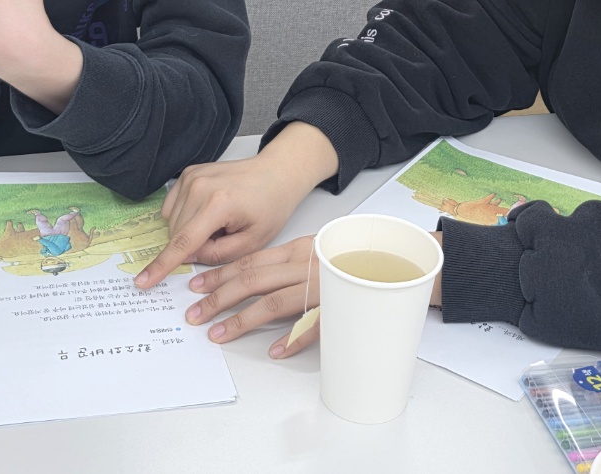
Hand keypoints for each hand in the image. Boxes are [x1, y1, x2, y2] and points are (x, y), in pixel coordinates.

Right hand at [135, 123, 339, 289]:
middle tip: (224, 237)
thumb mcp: (252, 242)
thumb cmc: (270, 207)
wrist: (276, 173)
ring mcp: (191, 177)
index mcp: (218, 204)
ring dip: (190, 231)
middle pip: (177, 234)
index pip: (183, 242)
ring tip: (220, 222)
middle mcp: (199, 186)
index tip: (142, 282)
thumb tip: (188, 257)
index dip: (161, 266)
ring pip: (173, 222)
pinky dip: (185, 217)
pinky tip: (208, 213)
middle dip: (195, 246)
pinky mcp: (187, 173)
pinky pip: (173, 207)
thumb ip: (217, 256)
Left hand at [188, 231, 444, 359]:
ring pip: (275, 302)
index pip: (251, 259)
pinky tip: (275, 351)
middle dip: (219, 297)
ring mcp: (325, 286)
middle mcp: (308, 264)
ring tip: (218, 334)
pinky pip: (315, 325)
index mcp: (301, 248)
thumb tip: (256, 279)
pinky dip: (294, 338)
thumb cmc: (360, 254)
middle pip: (253, 280)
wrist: (406, 256)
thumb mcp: (321, 249)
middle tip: (194, 313)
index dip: (221, 273)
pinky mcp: (343, 307)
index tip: (196, 285)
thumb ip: (292, 262)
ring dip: (243, 319)